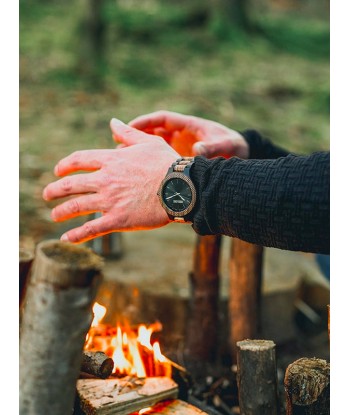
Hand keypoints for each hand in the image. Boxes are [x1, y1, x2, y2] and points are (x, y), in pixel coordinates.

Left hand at [42, 119, 179, 243]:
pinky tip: (66, 238)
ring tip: (54, 215)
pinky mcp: (118, 219)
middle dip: (55, 189)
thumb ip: (127, 133)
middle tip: (47, 194)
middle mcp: (106, 180)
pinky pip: (92, 228)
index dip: (65, 165)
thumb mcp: (148, 142)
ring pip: (77, 206)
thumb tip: (112, 122)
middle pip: (72, 184)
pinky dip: (76, 235)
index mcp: (112, 160)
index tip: (58, 170)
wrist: (182, 188)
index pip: (79, 160)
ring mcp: (110, 200)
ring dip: (61, 211)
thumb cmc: (168, 164)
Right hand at [129, 110, 248, 158]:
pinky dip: (149, 164)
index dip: (145, 121)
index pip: (162, 119)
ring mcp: (179, 148)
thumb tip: (196, 151)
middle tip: (117, 142)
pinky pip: (161, 159)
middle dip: (135, 135)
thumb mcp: (226, 146)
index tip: (128, 127)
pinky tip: (137, 174)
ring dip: (139, 150)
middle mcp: (181, 135)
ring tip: (121, 159)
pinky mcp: (180, 161)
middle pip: (153, 131)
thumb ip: (211, 148)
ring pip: (154, 146)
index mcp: (189, 125)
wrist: (241, 157)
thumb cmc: (235, 147)